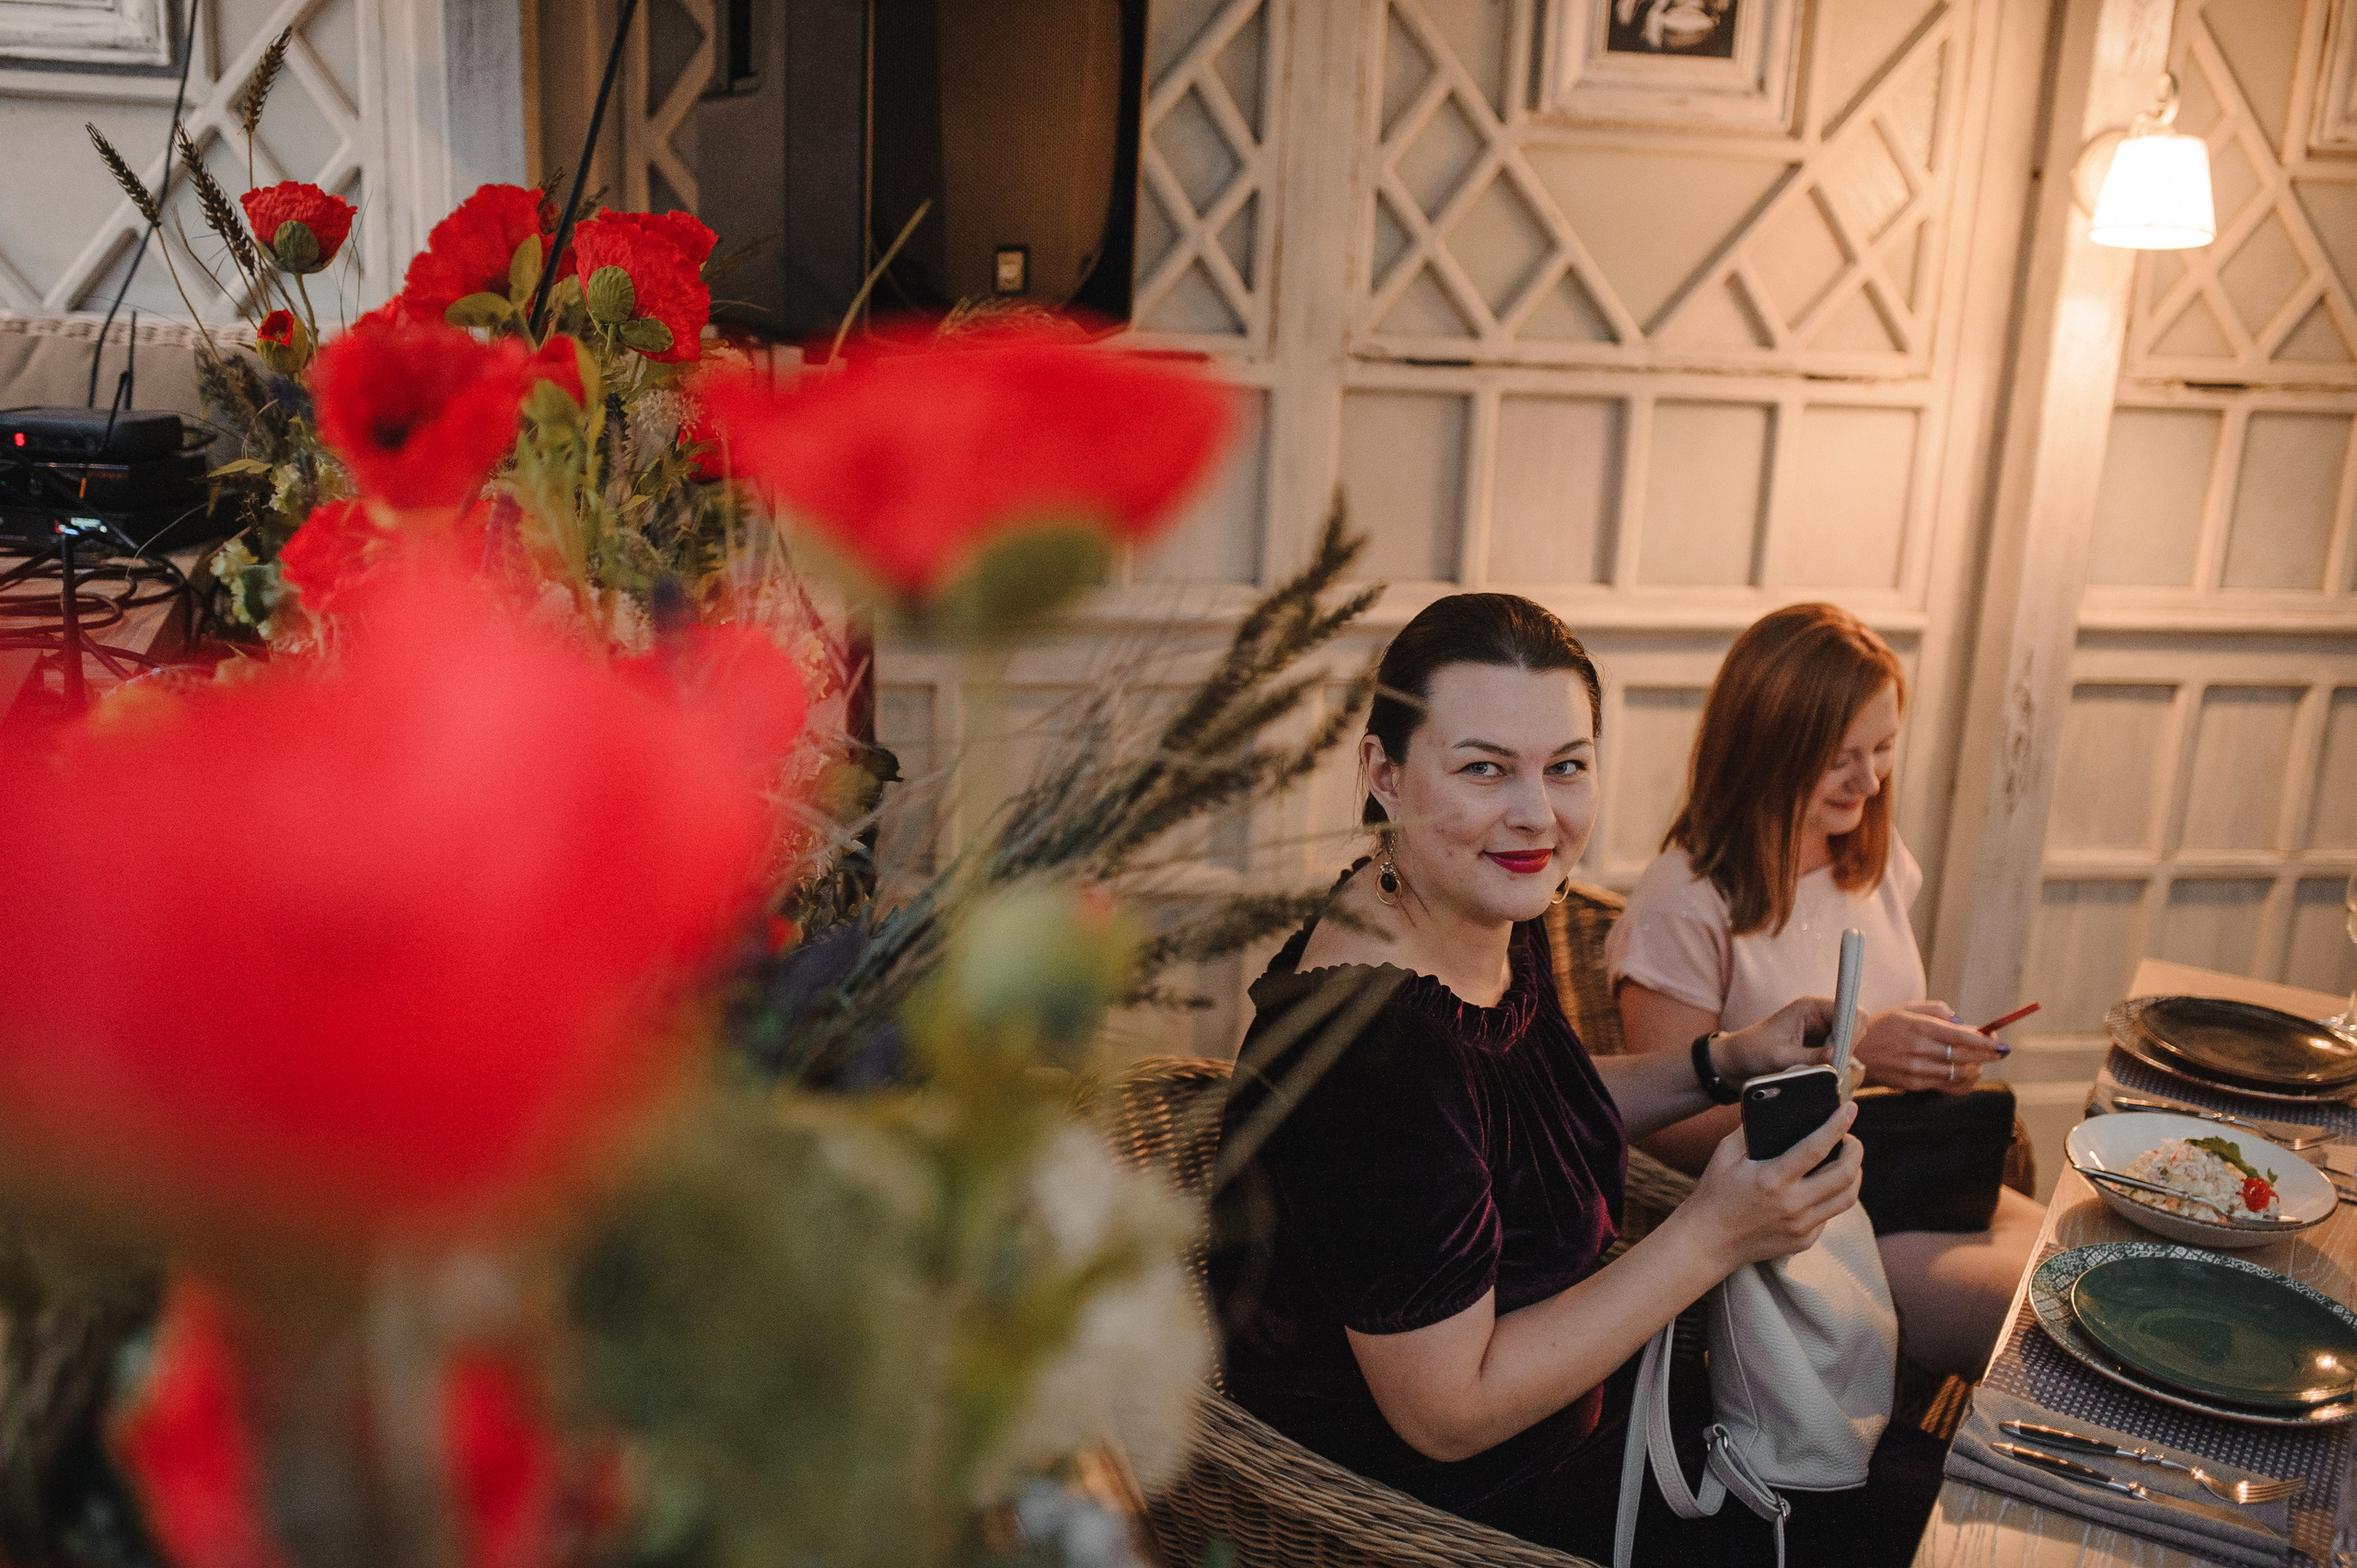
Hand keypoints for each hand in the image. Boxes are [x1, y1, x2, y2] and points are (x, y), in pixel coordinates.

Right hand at [1687, 1104, 1862, 1269]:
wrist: (1709, 1241)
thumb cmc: (1715, 1193)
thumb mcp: (1725, 1154)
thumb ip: (1750, 1130)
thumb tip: (1774, 1107)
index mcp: (1771, 1180)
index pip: (1816, 1149)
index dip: (1837, 1126)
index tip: (1851, 1109)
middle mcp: (1791, 1205)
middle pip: (1844, 1175)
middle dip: (1855, 1151)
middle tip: (1851, 1139)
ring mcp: (1801, 1226)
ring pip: (1847, 1198)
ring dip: (1854, 1174)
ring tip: (1847, 1161)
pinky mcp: (1804, 1240)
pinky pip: (1830, 1214)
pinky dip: (1832, 1195)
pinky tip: (1823, 1186)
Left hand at [1715, 994, 1852, 1081]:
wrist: (1736, 1061)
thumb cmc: (1753, 1051)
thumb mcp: (1780, 1056)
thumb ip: (1810, 1057)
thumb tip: (1838, 1059)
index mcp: (1810, 1007)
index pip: (1848, 1010)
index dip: (1852, 1031)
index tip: (1843, 1054)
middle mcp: (1819, 1016)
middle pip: (1855, 1025)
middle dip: (1850, 1046)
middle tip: (1835, 1066)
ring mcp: (1822, 1032)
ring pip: (1851, 1042)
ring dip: (1844, 1058)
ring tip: (1827, 1072)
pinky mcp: (1821, 1047)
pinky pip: (1841, 1055)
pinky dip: (1838, 1065)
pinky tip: (1826, 1075)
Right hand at [1856, 1001, 2004, 1091]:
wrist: (1852, 1053)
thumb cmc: (1882, 1028)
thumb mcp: (1906, 1009)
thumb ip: (1937, 1011)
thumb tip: (1963, 1023)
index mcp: (1919, 1026)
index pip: (1961, 1036)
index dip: (1985, 1042)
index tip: (2001, 1044)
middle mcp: (1919, 1048)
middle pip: (1964, 1056)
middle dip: (1987, 1055)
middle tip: (1998, 1053)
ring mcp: (1916, 1069)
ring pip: (1959, 1073)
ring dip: (1975, 1068)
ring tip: (1979, 1062)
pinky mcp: (1914, 1084)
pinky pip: (1947, 1086)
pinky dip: (1962, 1081)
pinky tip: (1966, 1074)